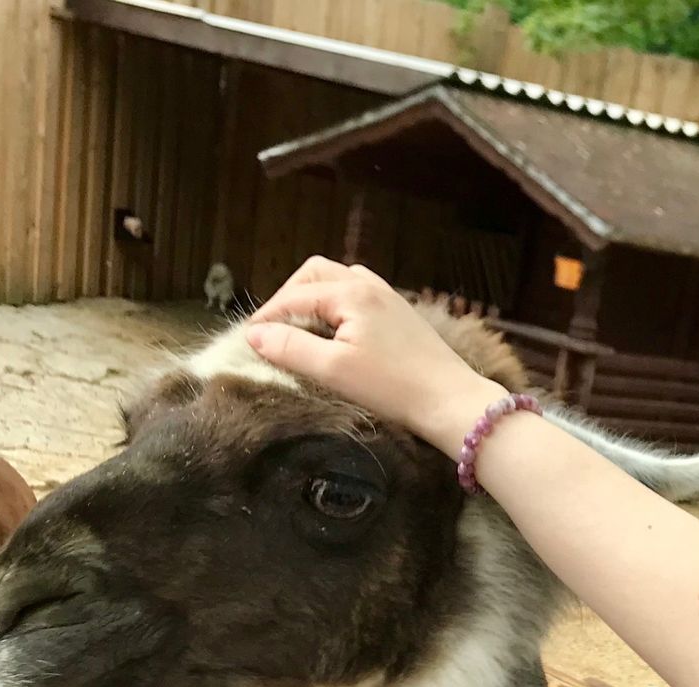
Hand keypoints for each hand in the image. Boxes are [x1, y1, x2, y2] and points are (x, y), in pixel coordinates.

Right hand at [244, 258, 503, 451]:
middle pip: (315, 274)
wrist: (450, 401)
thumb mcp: (333, 370)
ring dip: (313, 297)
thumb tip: (255, 336)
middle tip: (274, 329)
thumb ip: (291, 348)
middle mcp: (370, 286)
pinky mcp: (401, 315)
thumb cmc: (393, 386)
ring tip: (301, 328)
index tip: (248, 341)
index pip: (294, 297)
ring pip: (338, 280)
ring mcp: (389, 298)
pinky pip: (359, 294)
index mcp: (351, 293)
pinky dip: (337, 304)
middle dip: (288, 297)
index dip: (267, 318)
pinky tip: (336, 330)